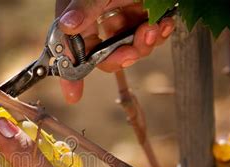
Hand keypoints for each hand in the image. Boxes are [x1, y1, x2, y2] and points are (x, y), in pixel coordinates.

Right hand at [55, 0, 174, 103]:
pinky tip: (163, 24)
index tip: (73, 94)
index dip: (70, 71)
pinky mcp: (143, 15)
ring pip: (127, 48)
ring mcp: (122, 16)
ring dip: (143, 45)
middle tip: (132, 53)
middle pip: (101, 54)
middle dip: (119, 57)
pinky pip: (147, 36)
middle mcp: (98, 16)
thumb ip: (85, 5)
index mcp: (80, 10)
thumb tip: (66, 24)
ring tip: (153, 29)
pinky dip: (157, 34)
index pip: (69, 45)